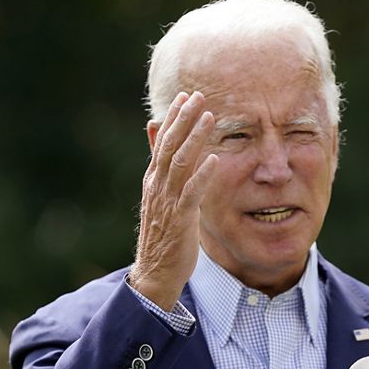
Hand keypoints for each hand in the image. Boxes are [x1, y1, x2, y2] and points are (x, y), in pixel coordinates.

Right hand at [128, 91, 218, 308]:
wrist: (155, 273)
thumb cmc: (164, 237)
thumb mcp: (163, 202)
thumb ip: (165, 176)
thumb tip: (165, 155)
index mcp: (153, 181)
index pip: (163, 143)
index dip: (174, 119)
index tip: (186, 96)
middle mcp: (157, 187)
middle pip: (170, 146)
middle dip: (183, 119)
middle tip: (198, 96)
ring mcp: (167, 202)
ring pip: (180, 163)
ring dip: (194, 138)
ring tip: (209, 117)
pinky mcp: (180, 219)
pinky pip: (192, 192)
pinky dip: (203, 174)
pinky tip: (215, 158)